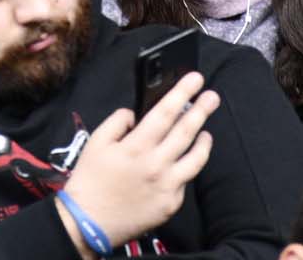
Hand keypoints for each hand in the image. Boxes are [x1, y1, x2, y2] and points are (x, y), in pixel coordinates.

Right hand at [56, 71, 218, 251]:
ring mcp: (167, 186)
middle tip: (213, 96)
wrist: (90, 223)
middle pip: (186, 131)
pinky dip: (188, 166)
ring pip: (196, 158)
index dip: (182, 92)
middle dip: (201, 110)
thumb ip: (117, 122)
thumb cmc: (90, 181)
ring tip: (206, 130)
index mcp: (136, 147)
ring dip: (204, 140)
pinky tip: (187, 160)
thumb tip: (135, 115)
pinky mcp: (171, 204)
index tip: (195, 79)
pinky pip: (185, 180)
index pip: (165, 112)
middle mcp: (156, 165)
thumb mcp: (96, 143)